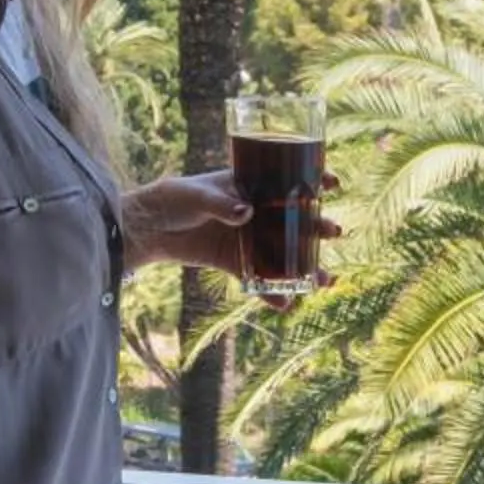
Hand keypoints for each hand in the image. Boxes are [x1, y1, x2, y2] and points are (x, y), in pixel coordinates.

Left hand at [120, 170, 343, 288]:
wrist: (148, 228)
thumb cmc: (174, 199)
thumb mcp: (197, 196)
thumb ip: (221, 204)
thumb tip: (246, 214)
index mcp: (250, 186)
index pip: (287, 179)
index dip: (314, 179)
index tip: (333, 182)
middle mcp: (256, 212)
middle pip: (294, 220)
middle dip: (318, 227)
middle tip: (335, 232)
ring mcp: (247, 239)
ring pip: (283, 252)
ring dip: (305, 265)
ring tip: (324, 280)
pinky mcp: (235, 263)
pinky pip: (259, 279)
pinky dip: (271, 292)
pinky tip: (285, 304)